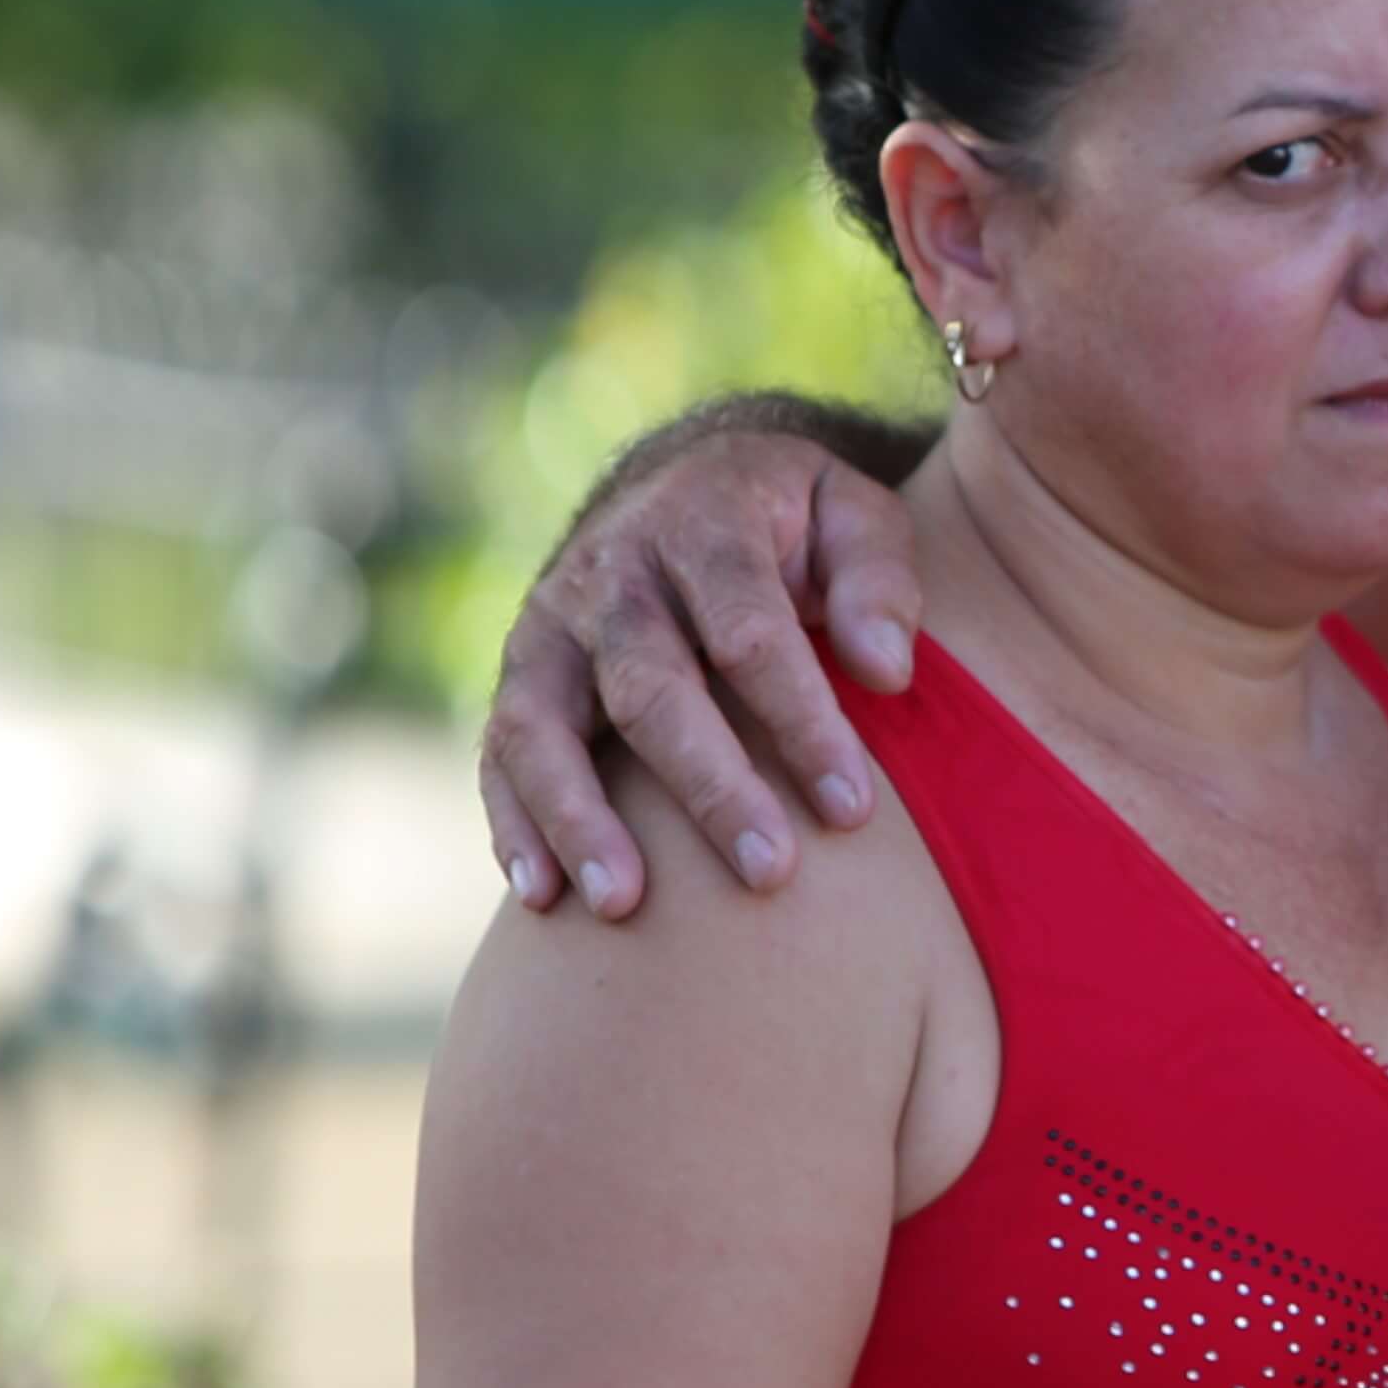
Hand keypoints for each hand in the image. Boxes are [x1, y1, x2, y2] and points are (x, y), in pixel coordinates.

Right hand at [480, 420, 929, 917]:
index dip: (801, 720)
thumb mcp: (855, 516)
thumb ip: (879, 581)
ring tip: (623, 904)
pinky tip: (545, 899)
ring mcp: (550, 627)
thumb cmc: (793, 521)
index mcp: (703, 524)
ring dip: (579, 819)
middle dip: (710, 786)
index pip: (749, 631)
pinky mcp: (519, 678)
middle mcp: (610, 576)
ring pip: (544, 726)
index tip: (853, 807)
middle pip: (650, 688)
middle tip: (771, 871)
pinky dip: (514, 825)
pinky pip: (499, 755)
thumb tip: (887, 672)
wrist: (681, 484)